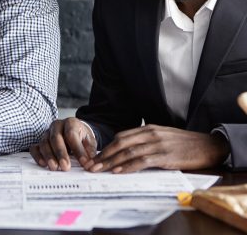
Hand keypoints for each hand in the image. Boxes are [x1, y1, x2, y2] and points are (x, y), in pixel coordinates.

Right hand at [30, 117, 96, 170]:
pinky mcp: (40, 141)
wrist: (75, 132)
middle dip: (61, 153)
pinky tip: (43, 164)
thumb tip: (89, 164)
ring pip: (44, 143)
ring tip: (54, 168)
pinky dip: (37, 156)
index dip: (77, 149)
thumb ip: (90, 152)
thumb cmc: (82, 138)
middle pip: (56, 137)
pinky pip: (35, 147)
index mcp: (71, 123)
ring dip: (49, 156)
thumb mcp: (90, 142)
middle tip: (66, 167)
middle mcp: (57, 125)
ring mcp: (47, 133)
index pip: (71, 134)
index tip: (83, 162)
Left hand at [84, 124, 229, 172]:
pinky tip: (119, 171)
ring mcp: (157, 144)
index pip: (122, 136)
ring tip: (100, 170)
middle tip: (92, 165)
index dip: (108, 147)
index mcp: (148, 128)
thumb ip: (146, 140)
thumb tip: (130, 149)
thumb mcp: (163, 136)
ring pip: (129, 152)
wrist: (206, 145)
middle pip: (121, 143)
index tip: (97, 156)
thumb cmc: (184, 143)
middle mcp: (150, 134)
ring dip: (112, 162)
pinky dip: (129, 166)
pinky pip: (142, 161)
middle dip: (105, 155)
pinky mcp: (165, 156)